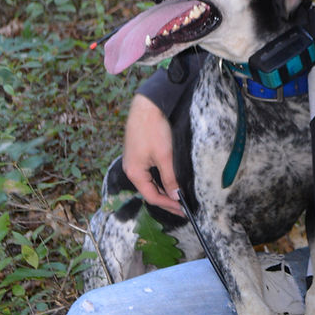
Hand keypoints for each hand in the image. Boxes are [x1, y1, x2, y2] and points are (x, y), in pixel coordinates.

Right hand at [122, 93, 181, 214]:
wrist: (147, 105)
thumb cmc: (154, 129)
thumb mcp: (165, 157)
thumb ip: (170, 178)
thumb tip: (175, 196)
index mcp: (134, 172)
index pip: (152, 197)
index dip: (168, 205)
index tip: (183, 210)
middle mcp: (131, 169)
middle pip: (150, 191)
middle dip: (166, 199)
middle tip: (183, 207)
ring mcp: (134, 161)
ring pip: (150, 182)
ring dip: (164, 190)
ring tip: (179, 197)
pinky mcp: (139, 154)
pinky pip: (149, 173)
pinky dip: (160, 179)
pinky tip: (171, 181)